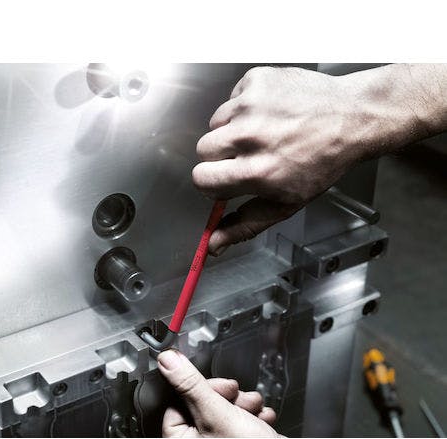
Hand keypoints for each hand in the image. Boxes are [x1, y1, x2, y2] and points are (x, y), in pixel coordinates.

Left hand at [157, 349, 279, 437]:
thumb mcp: (216, 413)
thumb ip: (191, 385)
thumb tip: (168, 360)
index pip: (177, 402)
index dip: (199, 389)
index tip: (217, 386)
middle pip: (202, 403)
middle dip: (226, 396)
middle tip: (237, 398)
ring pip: (223, 409)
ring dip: (243, 404)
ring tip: (254, 409)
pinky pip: (239, 421)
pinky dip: (253, 416)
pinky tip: (262, 420)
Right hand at [194, 65, 368, 254]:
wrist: (352, 118)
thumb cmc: (322, 163)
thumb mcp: (285, 204)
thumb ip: (244, 226)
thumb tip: (212, 244)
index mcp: (256, 172)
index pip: (201, 179)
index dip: (212, 182)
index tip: (225, 179)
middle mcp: (250, 136)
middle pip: (202, 150)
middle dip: (220, 157)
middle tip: (248, 155)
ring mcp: (251, 104)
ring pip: (215, 123)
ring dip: (232, 130)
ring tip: (263, 132)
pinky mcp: (256, 79)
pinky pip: (231, 98)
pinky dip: (245, 106)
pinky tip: (269, 113)